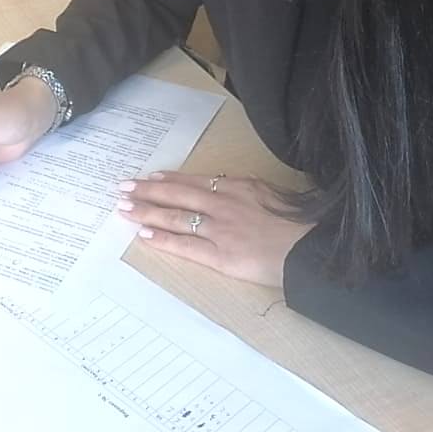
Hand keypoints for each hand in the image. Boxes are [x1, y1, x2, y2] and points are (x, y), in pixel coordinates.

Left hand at [119, 173, 312, 288]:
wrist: (310, 249)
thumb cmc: (300, 224)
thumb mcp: (276, 195)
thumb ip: (250, 192)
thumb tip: (231, 187)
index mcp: (239, 187)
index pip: (195, 181)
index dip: (170, 178)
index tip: (151, 176)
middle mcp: (224, 204)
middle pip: (177, 194)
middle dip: (147, 190)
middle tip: (123, 186)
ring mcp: (219, 230)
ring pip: (175, 217)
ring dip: (146, 212)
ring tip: (124, 208)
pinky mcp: (220, 255)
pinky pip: (185, 245)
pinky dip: (163, 240)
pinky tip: (144, 236)